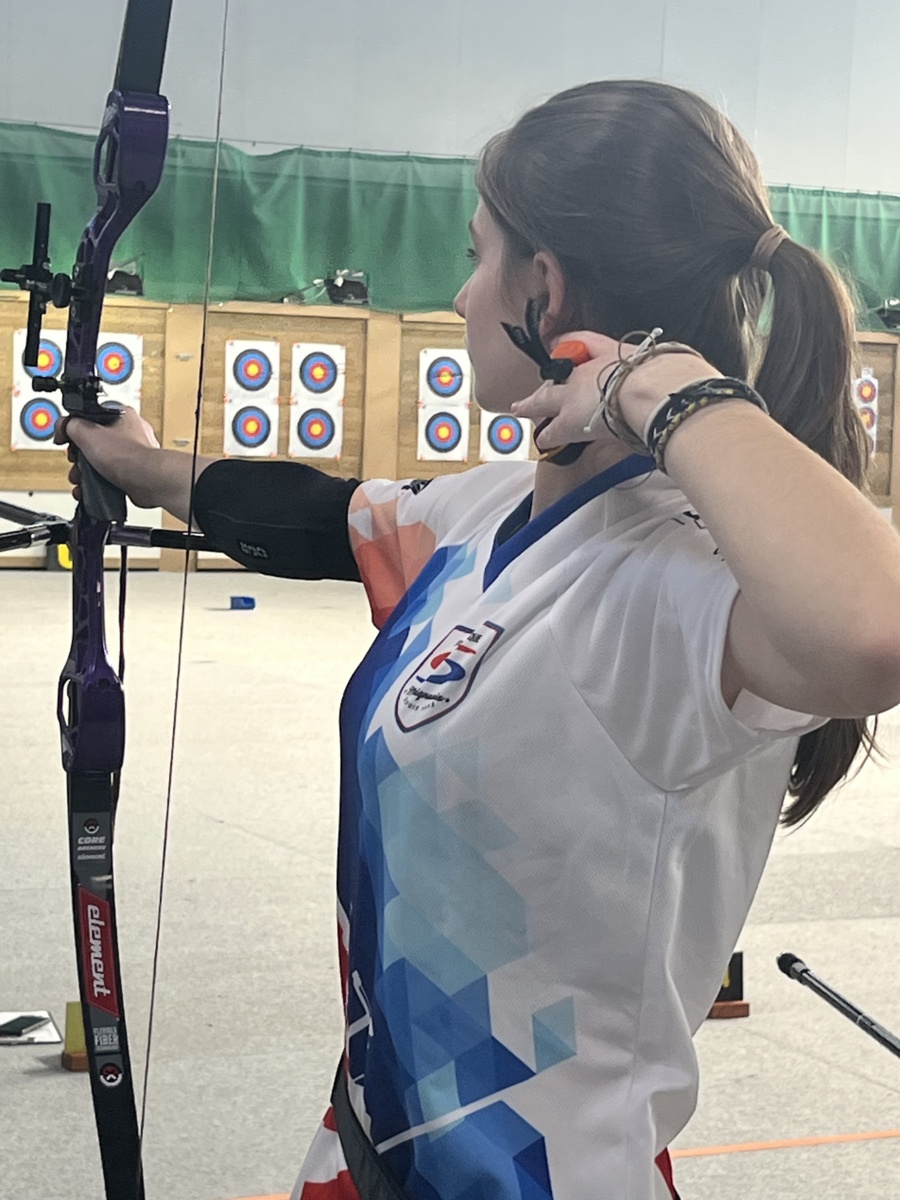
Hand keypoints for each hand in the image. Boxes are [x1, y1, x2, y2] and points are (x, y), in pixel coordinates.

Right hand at [55, 406, 160, 505]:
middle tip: (75, 462)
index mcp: (121, 415)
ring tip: (81, 479)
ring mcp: (133, 454)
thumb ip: (70, 425)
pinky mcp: (133, 473)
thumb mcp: (87, 433)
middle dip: (78, 456)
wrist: (148, 482)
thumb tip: (63, 426)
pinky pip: (110, 476)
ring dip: (85, 472)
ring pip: (100, 461)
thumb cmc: (129, 456)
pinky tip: (91, 489)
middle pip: (93, 442)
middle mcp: (129, 433)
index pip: (89, 417)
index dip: (74, 429)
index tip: (66, 439)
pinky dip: (98, 483)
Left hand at [511, 330, 718, 453]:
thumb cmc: (673, 379)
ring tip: (522, 407)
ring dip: (535, 404)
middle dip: (552, 376)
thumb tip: (692, 379)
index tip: (566, 342)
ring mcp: (578, 392)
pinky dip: (547, 433)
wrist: (659, 391)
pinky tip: (539, 438)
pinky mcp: (571, 420)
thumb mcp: (674, 367)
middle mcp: (593, 367)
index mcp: (619, 353)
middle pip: (563, 369)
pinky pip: (552, 428)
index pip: (591, 340)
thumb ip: (673, 371)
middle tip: (541, 379)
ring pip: (547, 397)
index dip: (579, 342)